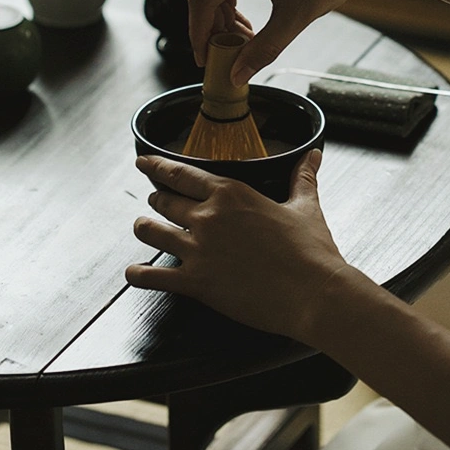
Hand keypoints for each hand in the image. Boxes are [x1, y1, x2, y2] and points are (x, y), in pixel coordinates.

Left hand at [125, 150, 347, 343]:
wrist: (315, 293)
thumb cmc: (312, 252)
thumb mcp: (306, 208)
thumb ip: (303, 178)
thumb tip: (314, 156)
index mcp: (231, 193)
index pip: (181, 173)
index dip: (157, 166)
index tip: (144, 162)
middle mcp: (208, 217)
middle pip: (164, 200)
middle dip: (156, 199)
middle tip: (154, 200)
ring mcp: (199, 249)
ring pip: (151, 231)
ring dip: (143, 228)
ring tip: (142, 228)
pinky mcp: (196, 282)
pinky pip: (153, 276)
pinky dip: (139, 274)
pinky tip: (134, 273)